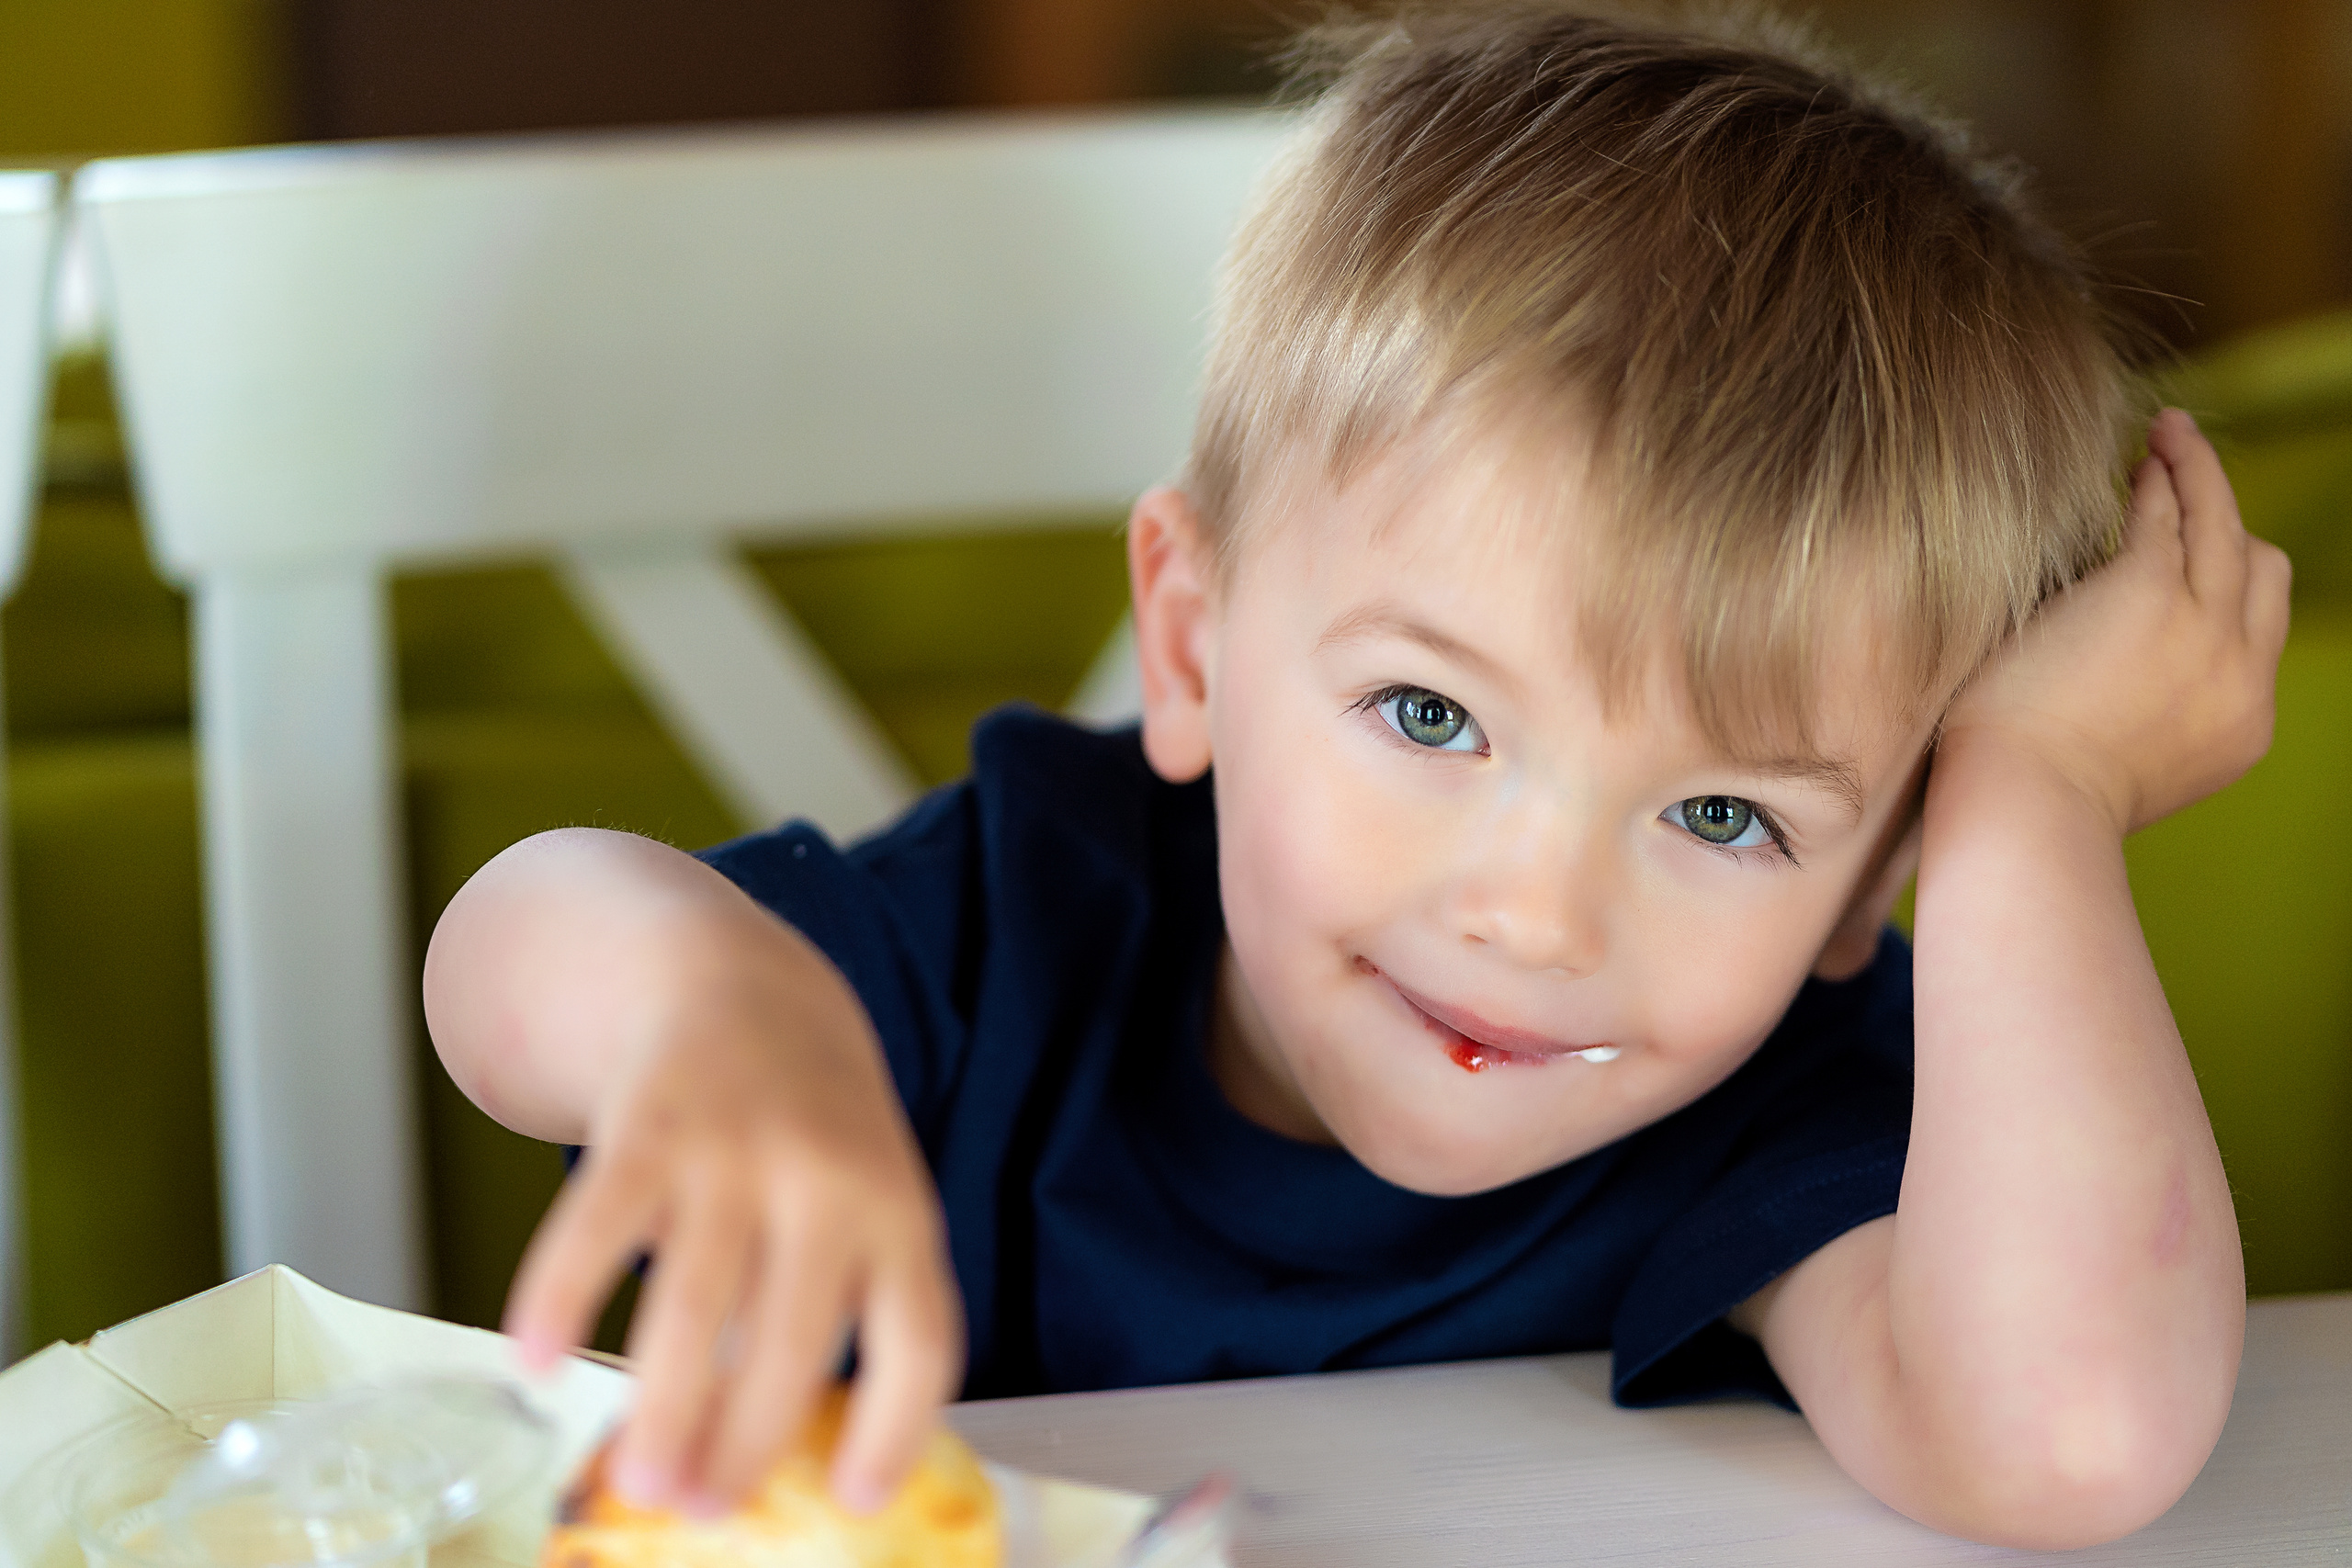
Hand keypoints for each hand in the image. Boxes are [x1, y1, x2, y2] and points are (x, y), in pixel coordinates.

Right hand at [501, 909, 960, 1514]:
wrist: (742, 978)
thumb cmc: (813, 1128)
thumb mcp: (869, 1196)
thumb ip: (842, 1305)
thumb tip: (780, 1459)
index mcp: (899, 1212)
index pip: (920, 1337)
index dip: (895, 1427)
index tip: (852, 1500)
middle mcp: (827, 1180)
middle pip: (795, 1335)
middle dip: (746, 1439)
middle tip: (701, 1510)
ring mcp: (736, 1148)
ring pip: (694, 1298)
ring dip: (662, 1401)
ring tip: (636, 1482)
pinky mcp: (649, 1122)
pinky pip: (597, 1225)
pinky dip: (561, 1297)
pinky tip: (538, 1363)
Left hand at [1939, 408, 2291, 834]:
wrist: (2028, 808)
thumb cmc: (2041, 800)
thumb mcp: (2129, 772)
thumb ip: (2149, 725)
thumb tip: (2119, 695)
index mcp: (2240, 725)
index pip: (2256, 634)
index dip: (2224, 588)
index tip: (2187, 561)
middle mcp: (2241, 673)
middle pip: (2263, 571)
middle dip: (2226, 525)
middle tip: (2185, 482)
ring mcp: (2204, 630)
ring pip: (2224, 525)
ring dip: (2200, 472)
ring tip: (2168, 436)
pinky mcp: (2150, 593)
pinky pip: (2168, 514)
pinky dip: (2163, 475)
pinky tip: (2141, 453)